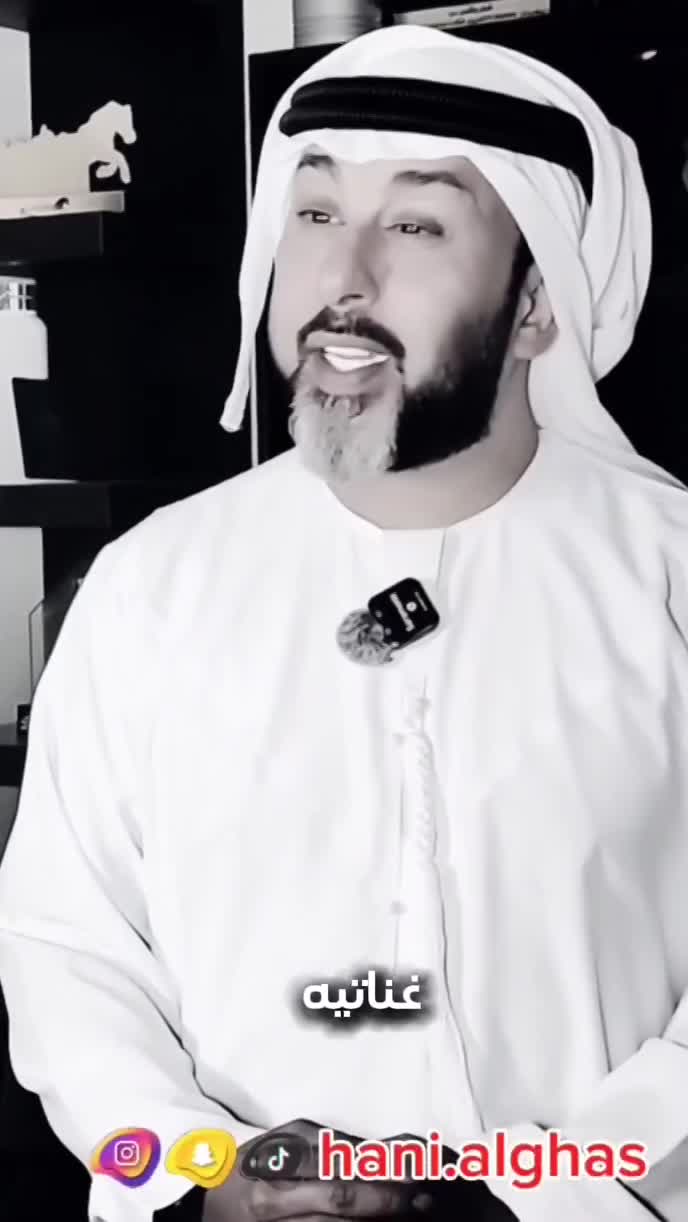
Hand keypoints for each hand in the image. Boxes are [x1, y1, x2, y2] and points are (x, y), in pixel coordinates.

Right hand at [201, 1118, 435, 1221]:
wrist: (209, 1208)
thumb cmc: (253, 1167)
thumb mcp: (284, 1142)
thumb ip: (326, 1147)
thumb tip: (378, 1152)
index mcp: (279, 1160)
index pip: (338, 1165)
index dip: (380, 1170)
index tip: (416, 1170)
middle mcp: (277, 1198)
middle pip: (342, 1200)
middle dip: (388, 1200)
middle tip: (425, 1198)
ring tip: (413, 1215)